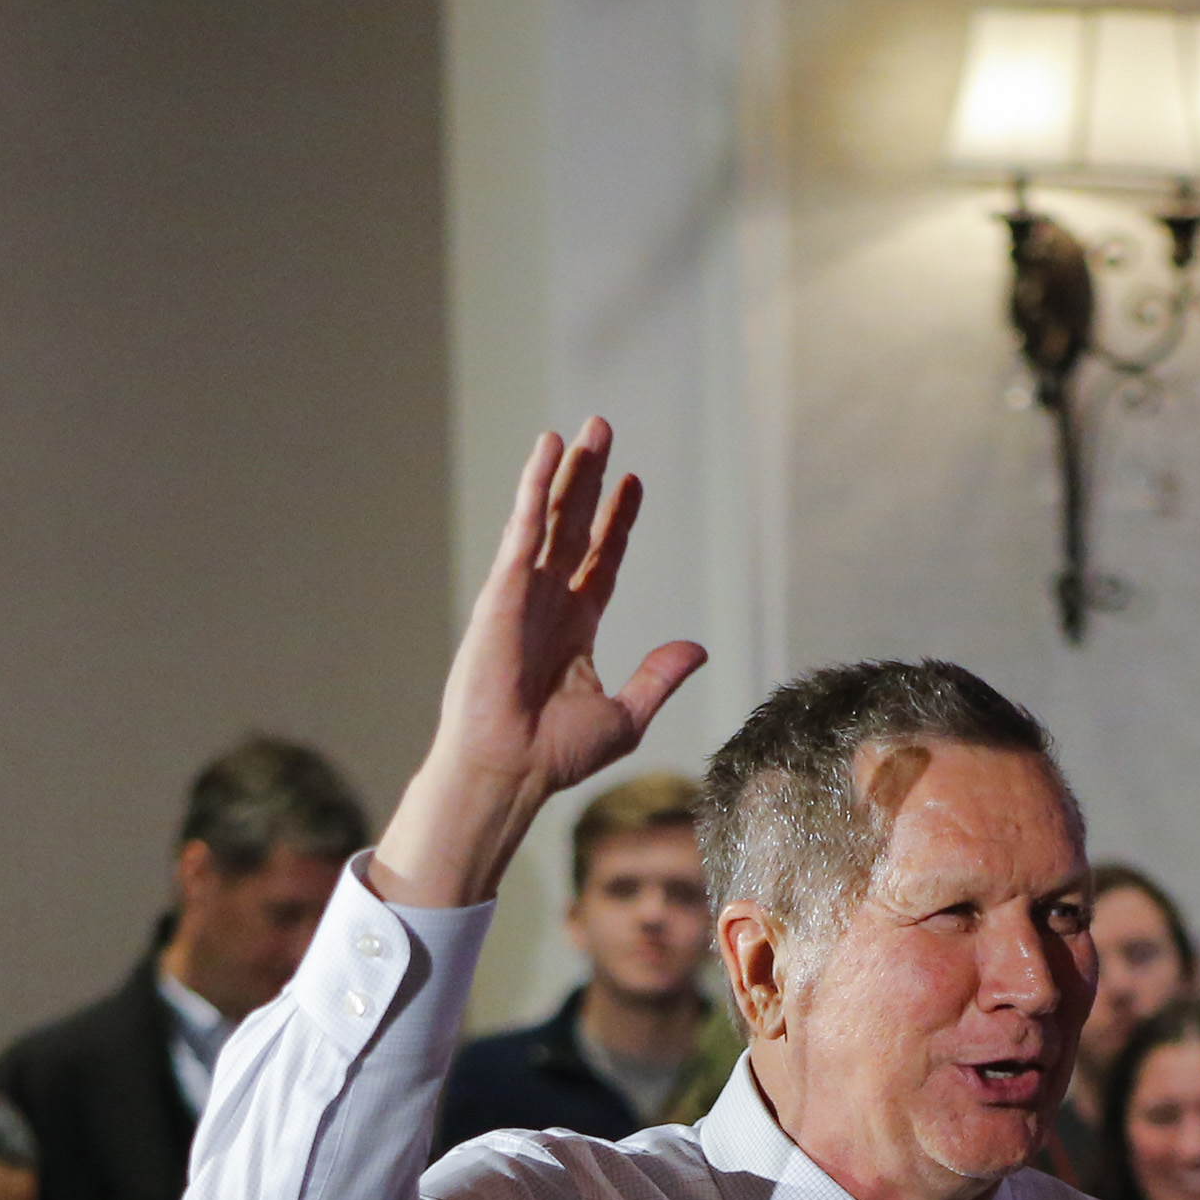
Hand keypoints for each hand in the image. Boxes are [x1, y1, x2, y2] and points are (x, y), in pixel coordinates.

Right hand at [373, 420, 707, 912]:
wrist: (511, 771)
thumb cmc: (556, 756)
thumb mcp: (626, 717)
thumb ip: (659, 677)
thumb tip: (698, 648)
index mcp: (576, 629)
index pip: (601, 560)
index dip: (618, 521)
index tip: (634, 483)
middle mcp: (549, 603)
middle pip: (574, 526)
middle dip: (590, 478)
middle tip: (604, 428)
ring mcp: (523, 594)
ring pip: (549, 518)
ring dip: (566, 471)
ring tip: (585, 430)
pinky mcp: (501, 592)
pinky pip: (522, 530)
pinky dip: (533, 489)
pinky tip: (547, 451)